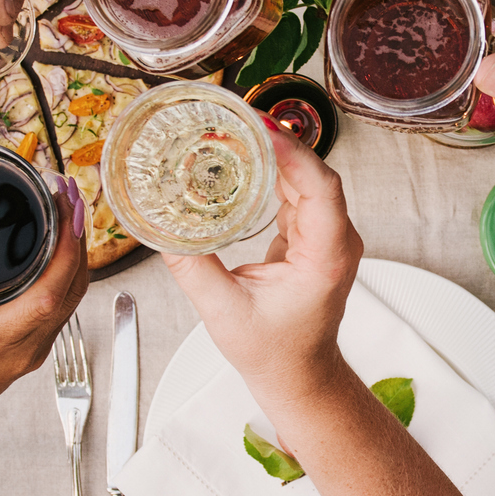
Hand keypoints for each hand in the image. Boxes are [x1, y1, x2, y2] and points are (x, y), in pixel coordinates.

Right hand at [0, 175, 89, 449]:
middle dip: (76, 236)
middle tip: (66, 193)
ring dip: (75, 252)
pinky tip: (58, 247)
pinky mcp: (35, 350)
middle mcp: (24, 346)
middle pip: (72, 287)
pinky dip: (66, 273)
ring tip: (65, 210)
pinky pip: (64, 306)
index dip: (66, 246)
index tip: (66, 206)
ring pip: (73, 296)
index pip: (50, 291)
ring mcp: (34, 351)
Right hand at [161, 123, 362, 398]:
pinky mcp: (312, 236)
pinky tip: (242, 159)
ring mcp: (327, 236)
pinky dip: (270, 173)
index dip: (292, 152)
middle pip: (312, 174)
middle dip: (274, 142)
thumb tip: (159, 227)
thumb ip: (192, 267)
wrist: (299, 376)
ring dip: (271, 154)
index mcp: (326, 257)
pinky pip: (295, 192)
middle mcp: (335, 241)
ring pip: (304, 178)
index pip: (319, 188)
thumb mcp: (223, 312)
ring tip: (232, 131)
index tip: (259, 127)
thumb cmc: (274, 353)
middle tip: (233, 119)